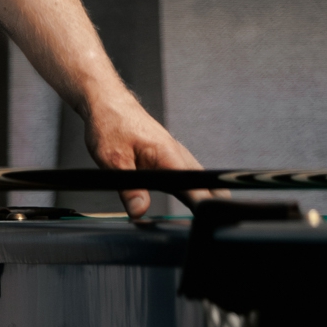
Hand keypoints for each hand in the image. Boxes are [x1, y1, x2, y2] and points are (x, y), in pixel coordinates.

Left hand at [79, 85, 203, 220]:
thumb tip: (140, 211)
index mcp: (167, 154)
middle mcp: (177, 154)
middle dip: (216, 201)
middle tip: (219, 223)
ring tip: (211, 218)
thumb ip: (129, 188)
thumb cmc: (110, 124)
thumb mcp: (113, 160)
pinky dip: (194, 189)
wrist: (107, 103)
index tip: (208, 220)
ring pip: (199, 178)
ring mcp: (174, 155)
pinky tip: (194, 202)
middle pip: (206, 182)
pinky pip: (187, 175)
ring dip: (207, 195)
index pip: (194, 185)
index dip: (204, 204)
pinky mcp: (168, 157)